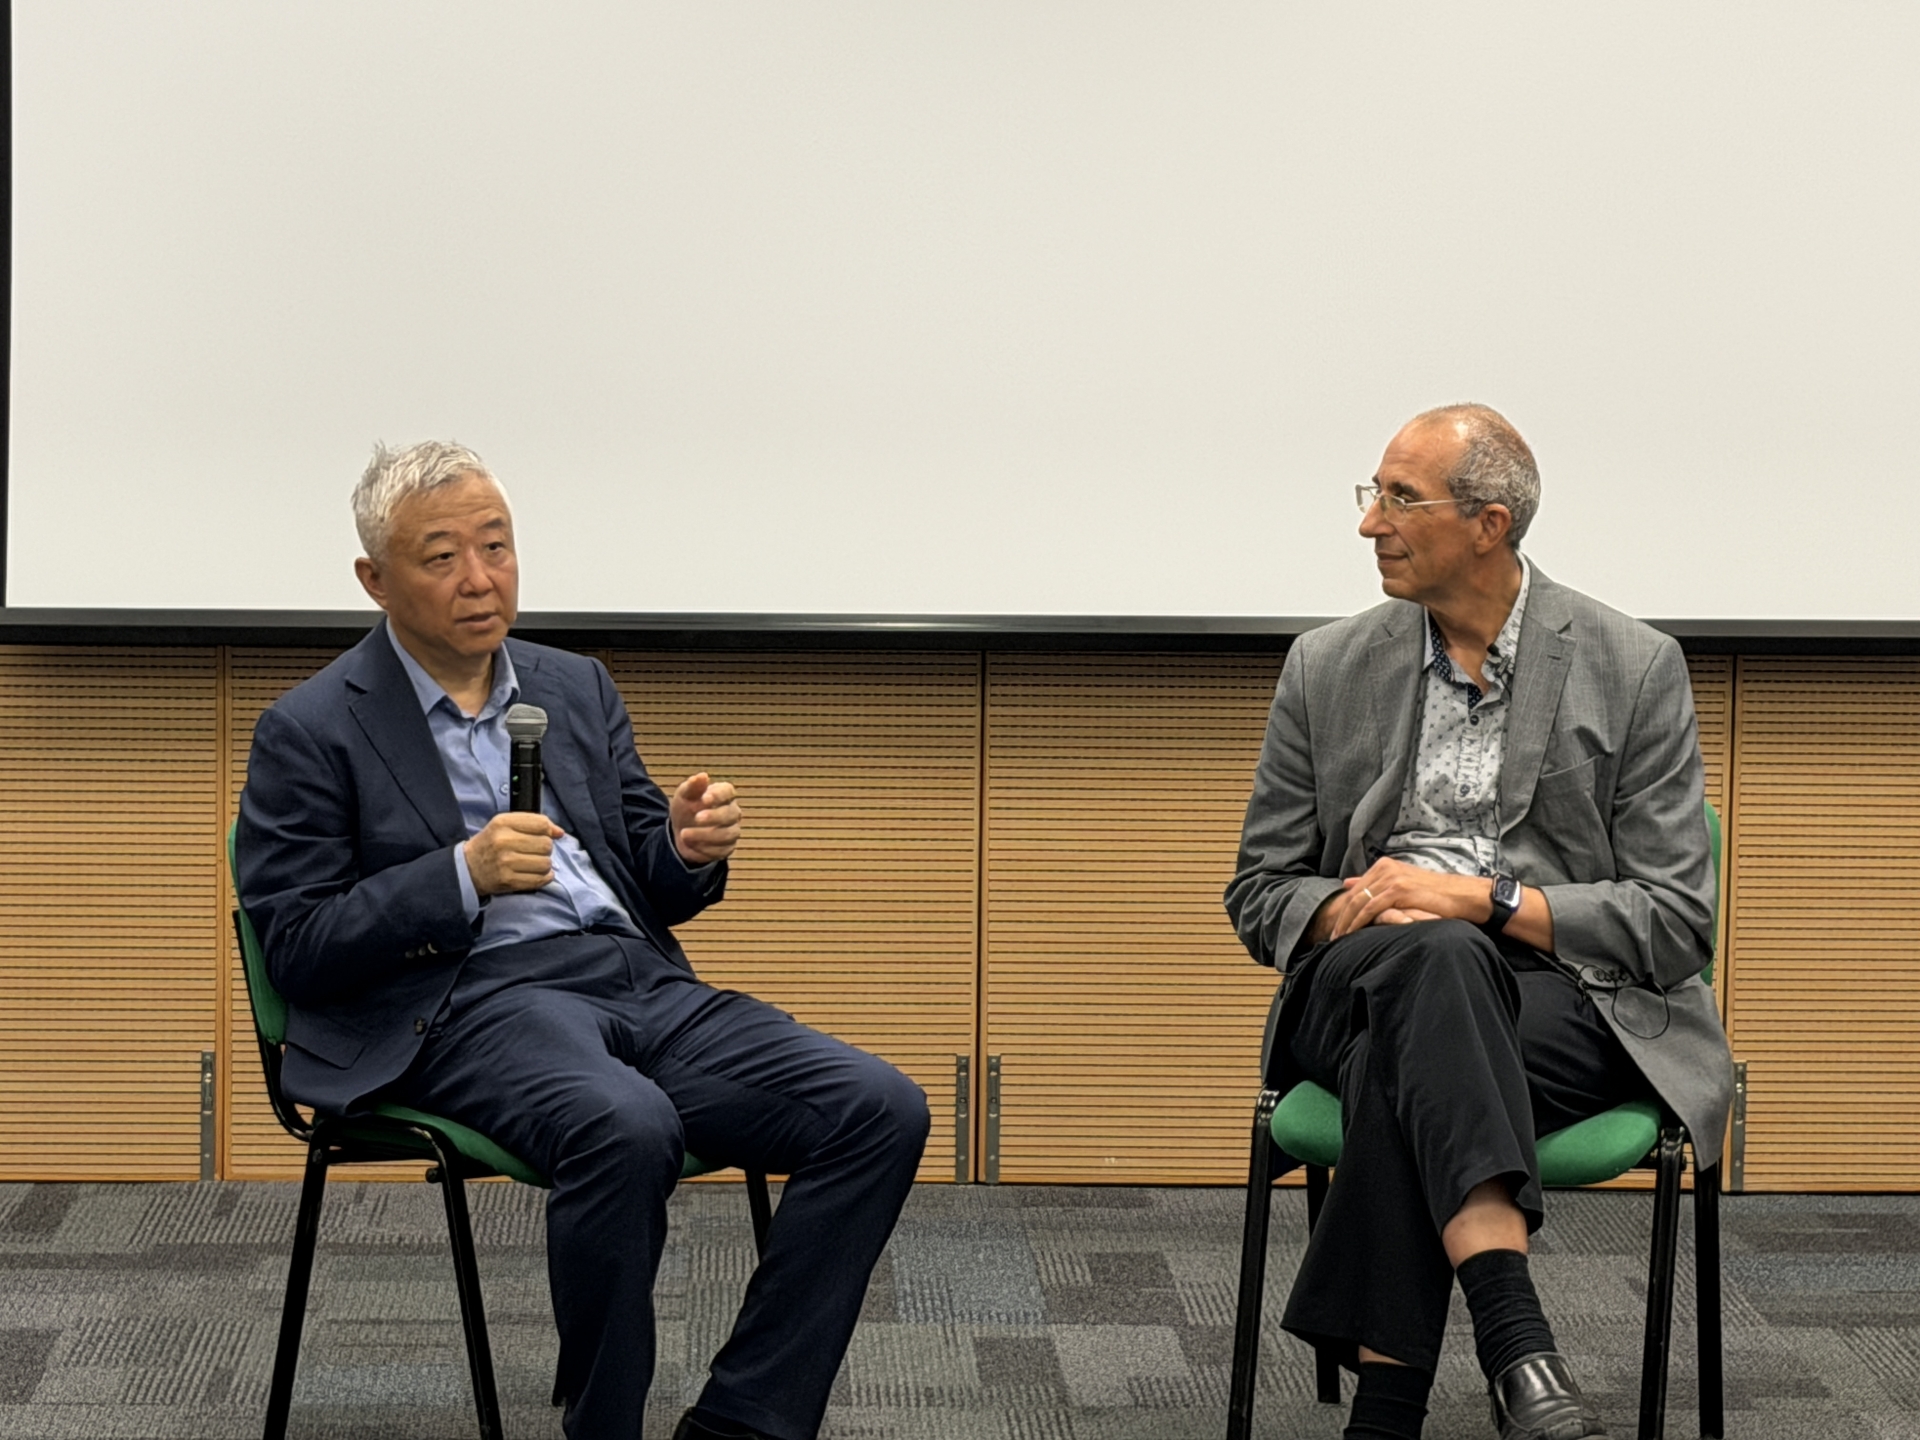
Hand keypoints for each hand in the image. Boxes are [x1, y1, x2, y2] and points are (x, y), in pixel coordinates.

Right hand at [465, 811, 563, 896]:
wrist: (467, 868)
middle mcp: (503, 841)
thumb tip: (560, 832)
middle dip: (545, 849)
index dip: (548, 830)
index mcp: (502, 823)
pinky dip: (544, 878)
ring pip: (546, 863)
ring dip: (544, 865)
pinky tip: (537, 874)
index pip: (541, 824)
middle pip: (546, 844)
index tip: (545, 835)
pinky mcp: (508, 881)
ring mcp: (505, 862)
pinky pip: (539, 879)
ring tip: (533, 863)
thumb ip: (533, 823)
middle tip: (534, 851)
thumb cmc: (490, 844)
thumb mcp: (505, 825)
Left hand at [671, 773, 741, 865]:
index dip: (718, 795)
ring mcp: (732, 831)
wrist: (681, 833)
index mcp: (724, 794)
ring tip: (684, 834)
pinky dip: (703, 848)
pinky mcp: (727, 848)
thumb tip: (702, 776)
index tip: (704, 798)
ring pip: (727, 834)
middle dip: (713, 816)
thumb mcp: (683, 796)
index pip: (728, 792)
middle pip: (731, 814)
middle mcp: (733, 812)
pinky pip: (720, 850)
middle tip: (696, 818)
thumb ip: (692, 786)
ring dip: (705, 835)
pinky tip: (690, 844)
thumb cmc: (686, 809)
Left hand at [1325, 857, 1492, 939]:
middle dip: (1340, 918)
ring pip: (1358, 902)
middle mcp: (1385, 868)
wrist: (1463, 896)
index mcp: (1385, 866)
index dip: (1343, 909)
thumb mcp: (1403, 885)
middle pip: (1353, 896)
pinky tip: (1352, 934)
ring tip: (1338, 940)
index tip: (1334, 926)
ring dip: (1346, 923)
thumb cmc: (1436, 895)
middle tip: (1330, 937)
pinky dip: (1358, 922)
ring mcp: (1391, 878)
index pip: (1355, 889)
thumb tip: (1348, 883)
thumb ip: (1376, 883)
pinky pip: (1370, 909)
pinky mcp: (1398, 890)